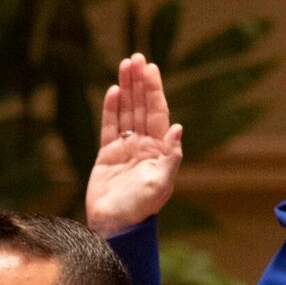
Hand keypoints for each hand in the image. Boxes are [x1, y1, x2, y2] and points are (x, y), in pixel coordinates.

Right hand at [83, 52, 184, 235]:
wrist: (115, 226)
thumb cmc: (140, 208)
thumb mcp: (161, 184)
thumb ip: (171, 157)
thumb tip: (178, 128)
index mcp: (159, 150)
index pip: (157, 113)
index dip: (154, 90)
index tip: (151, 68)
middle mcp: (144, 145)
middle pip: (141, 107)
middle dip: (140, 82)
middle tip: (136, 57)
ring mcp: (125, 149)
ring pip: (126, 112)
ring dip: (126, 89)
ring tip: (124, 65)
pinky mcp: (107, 155)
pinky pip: (109, 127)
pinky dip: (111, 108)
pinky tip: (113, 91)